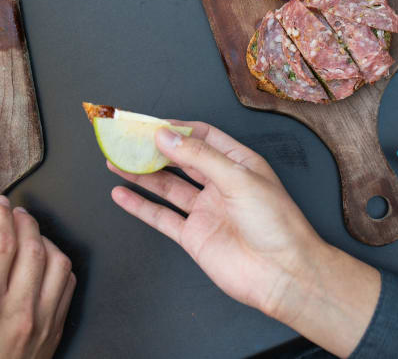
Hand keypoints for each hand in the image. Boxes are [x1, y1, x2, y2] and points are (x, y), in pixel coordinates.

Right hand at [0, 196, 75, 358]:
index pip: (1, 243)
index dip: (2, 216)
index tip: (1, 204)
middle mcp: (17, 309)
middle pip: (33, 247)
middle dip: (26, 222)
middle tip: (17, 213)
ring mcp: (41, 320)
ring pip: (58, 262)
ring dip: (46, 241)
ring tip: (32, 235)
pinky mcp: (55, 330)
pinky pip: (68, 286)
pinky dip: (61, 267)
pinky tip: (47, 262)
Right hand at [109, 123, 378, 357]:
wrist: (282, 274)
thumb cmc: (275, 222)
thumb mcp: (238, 178)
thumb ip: (199, 157)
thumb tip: (165, 135)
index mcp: (237, 163)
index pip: (202, 137)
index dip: (176, 128)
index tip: (149, 123)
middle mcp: (219, 184)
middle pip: (180, 160)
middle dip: (154, 149)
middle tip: (126, 139)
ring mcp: (205, 210)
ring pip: (166, 187)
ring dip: (141, 174)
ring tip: (115, 161)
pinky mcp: (194, 236)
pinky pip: (161, 217)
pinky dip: (140, 206)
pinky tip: (121, 194)